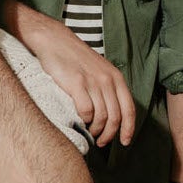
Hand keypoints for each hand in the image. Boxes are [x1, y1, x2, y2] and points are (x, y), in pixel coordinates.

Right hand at [10, 4, 135, 145]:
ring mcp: (92, 81)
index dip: (128, 129)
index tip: (124, 142)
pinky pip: (86, 111)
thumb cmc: (74, 58)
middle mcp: (107, 80)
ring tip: (89, 133)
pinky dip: (84, 121)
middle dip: (109, 134)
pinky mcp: (76, 83)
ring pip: (101, 117)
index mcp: (116, 77)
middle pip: (115, 117)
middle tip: (101, 142)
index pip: (128, 109)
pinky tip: (79, 121)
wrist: (54, 41)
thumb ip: (107, 89)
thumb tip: (111, 115)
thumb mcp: (99, 70)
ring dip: (95, 130)